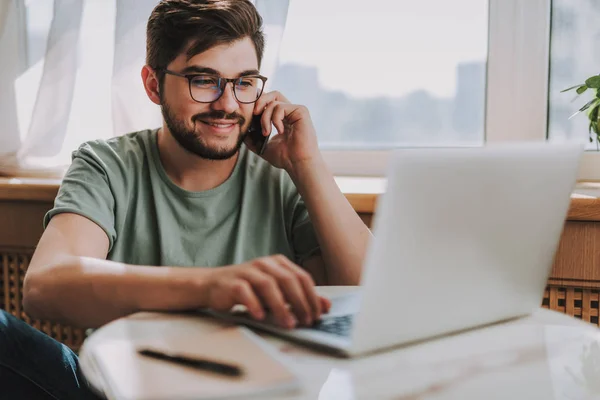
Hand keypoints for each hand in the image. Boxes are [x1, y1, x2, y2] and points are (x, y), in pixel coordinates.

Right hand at [203, 254, 330, 327]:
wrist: (213, 285)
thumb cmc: (249, 289)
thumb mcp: (277, 292)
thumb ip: (299, 297)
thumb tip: (325, 306)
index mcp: (278, 263)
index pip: (302, 277)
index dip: (312, 296)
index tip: (317, 315)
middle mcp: (265, 263)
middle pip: (288, 280)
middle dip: (300, 302)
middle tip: (306, 321)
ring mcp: (248, 271)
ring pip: (268, 285)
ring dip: (280, 307)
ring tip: (288, 324)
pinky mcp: (232, 282)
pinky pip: (245, 291)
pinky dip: (254, 304)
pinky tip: (261, 317)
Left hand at [244, 91, 320, 172]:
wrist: (298, 164)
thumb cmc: (285, 158)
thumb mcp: (263, 146)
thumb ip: (253, 138)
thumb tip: (241, 131)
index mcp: (283, 118)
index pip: (270, 102)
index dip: (259, 104)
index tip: (250, 114)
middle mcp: (290, 113)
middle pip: (272, 95)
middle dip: (259, 102)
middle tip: (254, 114)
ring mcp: (296, 111)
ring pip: (273, 103)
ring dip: (265, 118)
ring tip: (266, 132)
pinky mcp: (301, 111)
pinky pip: (281, 107)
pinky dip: (275, 119)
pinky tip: (280, 131)